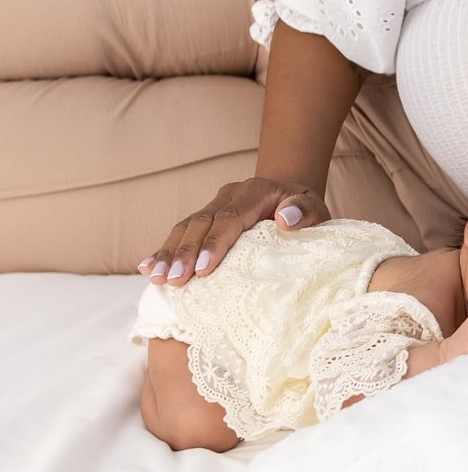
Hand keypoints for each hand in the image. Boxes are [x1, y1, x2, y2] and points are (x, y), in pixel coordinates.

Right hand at [137, 176, 329, 285]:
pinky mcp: (204, 218)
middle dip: (186, 252)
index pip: (232, 217)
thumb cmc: (304, 210)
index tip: (205, 269)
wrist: (290, 196)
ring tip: (156, 278)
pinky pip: (180, 231)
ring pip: (186, 226)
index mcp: (256, 192)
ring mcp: (214, 205)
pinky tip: (147, 268)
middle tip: (174, 280)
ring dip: (169, 252)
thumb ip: (306, 211)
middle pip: (202, 222)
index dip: (216, 243)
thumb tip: (286, 218)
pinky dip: (164, 249)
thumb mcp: (317, 209)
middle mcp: (229, 195)